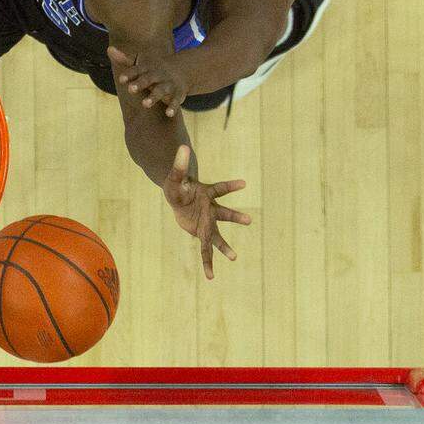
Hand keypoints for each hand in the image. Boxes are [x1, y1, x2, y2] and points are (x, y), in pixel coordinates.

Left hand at [108, 46, 188, 116]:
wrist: (184, 69)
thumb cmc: (154, 69)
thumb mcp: (141, 64)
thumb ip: (124, 60)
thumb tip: (109, 48)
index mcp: (147, 68)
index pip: (136, 70)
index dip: (129, 75)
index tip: (121, 79)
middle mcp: (157, 75)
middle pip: (148, 79)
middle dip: (140, 84)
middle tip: (130, 90)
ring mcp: (168, 84)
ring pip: (160, 91)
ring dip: (153, 97)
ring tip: (144, 104)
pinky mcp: (178, 94)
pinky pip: (175, 101)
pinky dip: (173, 107)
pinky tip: (169, 114)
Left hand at [160, 145, 250, 279]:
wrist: (179, 199)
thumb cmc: (178, 186)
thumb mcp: (174, 177)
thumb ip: (179, 166)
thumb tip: (182, 147)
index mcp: (207, 194)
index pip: (220, 188)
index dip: (231, 186)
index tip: (244, 183)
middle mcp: (211, 210)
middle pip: (224, 213)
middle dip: (235, 217)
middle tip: (249, 220)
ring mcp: (208, 223)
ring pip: (217, 236)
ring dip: (225, 247)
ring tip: (234, 257)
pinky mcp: (202, 233)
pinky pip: (205, 250)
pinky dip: (207, 263)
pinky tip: (210, 277)